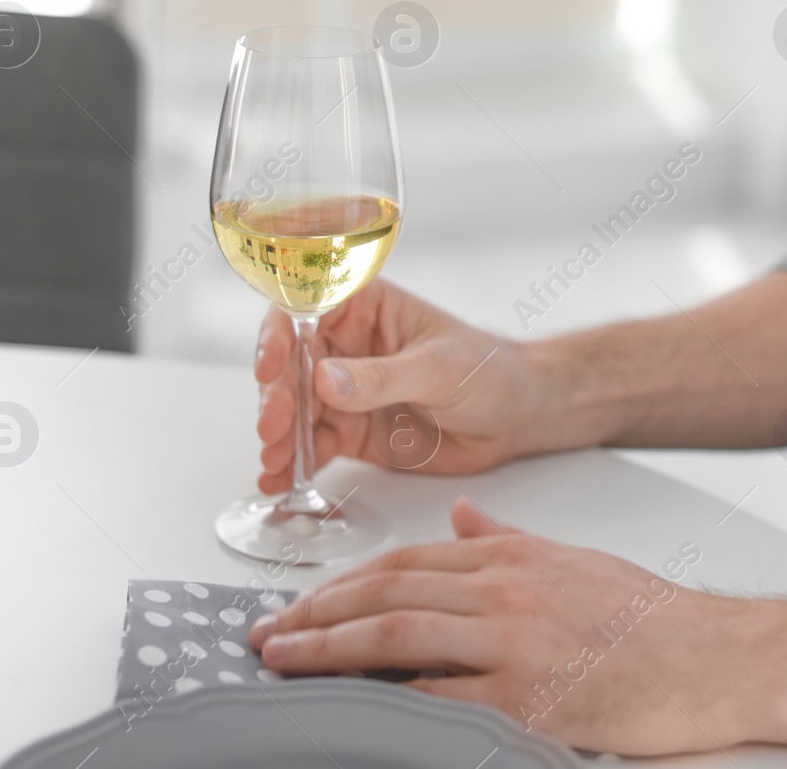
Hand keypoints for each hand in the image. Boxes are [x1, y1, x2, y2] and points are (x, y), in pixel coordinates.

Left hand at [247, 497, 760, 755]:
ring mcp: (514, 642)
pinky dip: (389, 701)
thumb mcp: (570, 560)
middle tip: (267, 635)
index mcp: (510, 557)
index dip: (342, 583)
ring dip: (328, 651)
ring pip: (396, 638)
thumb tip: (464, 515)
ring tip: (285, 663)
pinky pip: (441, 697)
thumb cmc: (648, 616)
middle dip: (316, 614)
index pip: (404, 562)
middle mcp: (504, 590)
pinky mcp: (528, 697)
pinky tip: (352, 708)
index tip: (301, 604)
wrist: (713, 656)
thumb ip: (508, 538)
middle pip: (387, 594)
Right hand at [253, 280, 592, 491]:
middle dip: (277, 396)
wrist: (515, 417)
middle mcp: (344, 346)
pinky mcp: (350, 431)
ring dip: (278, 435)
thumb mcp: (438, 368)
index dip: (279, 335)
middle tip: (274, 427)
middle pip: (290, 365)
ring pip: (295, 409)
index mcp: (365, 307)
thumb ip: (382, 376)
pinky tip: (278, 479)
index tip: (271, 365)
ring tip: (273, 461)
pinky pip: (312, 445)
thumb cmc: (488, 370)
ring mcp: (344, 392)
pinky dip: (294, 463)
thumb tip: (326, 379)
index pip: (306, 310)